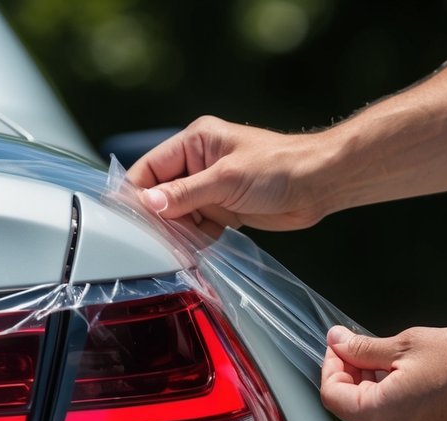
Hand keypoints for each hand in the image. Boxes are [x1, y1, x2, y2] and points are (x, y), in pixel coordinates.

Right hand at [126, 116, 335, 231]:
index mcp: (195, 142)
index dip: (136, 193)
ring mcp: (210, 187)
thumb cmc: (279, 168)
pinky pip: (196, 227)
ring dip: (176, 232)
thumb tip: (149, 205)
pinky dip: (193, 240)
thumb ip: (185, 193)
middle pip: (160, 194)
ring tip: (174, 248)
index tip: (126, 220)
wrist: (319, 184)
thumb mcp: (226, 179)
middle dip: (157, 217)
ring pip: (177, 214)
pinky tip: (193, 251)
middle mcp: (198, 163)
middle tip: (152, 240)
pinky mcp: (222, 209)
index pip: (149, 168)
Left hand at [319, 325, 446, 420]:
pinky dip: (404, 400)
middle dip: (356, 374)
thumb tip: (336, 340)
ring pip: (383, 414)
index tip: (340, 345)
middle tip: (368, 346)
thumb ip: (364, 347)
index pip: (332, 395)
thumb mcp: (405, 345)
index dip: (330, 367)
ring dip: (380, 386)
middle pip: (356, 405)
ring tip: (401, 359)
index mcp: (379, 414)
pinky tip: (423, 378)